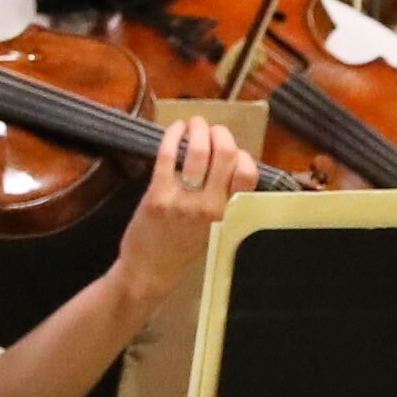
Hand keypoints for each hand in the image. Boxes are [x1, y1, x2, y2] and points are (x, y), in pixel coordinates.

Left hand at [109, 116, 255, 313]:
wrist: (149, 272)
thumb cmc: (183, 250)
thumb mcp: (215, 229)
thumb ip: (223, 200)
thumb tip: (228, 165)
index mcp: (227, 214)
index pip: (247, 173)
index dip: (241, 154)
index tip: (231, 151)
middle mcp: (209, 206)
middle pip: (226, 153)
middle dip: (220, 132)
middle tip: (211, 129)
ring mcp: (183, 200)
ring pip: (198, 150)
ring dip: (197, 129)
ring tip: (194, 124)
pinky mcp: (157, 195)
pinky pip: (167, 156)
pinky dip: (172, 135)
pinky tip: (175, 129)